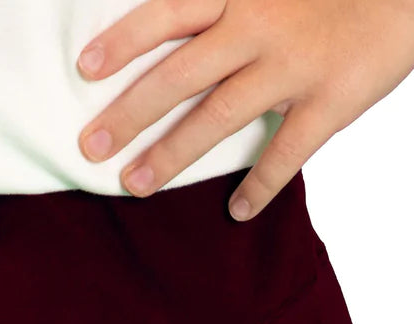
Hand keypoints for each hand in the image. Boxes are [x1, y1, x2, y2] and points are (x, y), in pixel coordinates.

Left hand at [75, 0, 413, 219]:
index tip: (84, 69)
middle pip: (179, 75)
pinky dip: (260, 187)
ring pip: (217, 117)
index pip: (168, 13)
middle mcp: (258, 25)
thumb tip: (175, 27)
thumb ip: (224, 2)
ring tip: (136, 185)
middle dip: (130, 112)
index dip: (124, 40)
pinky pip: (285, 154)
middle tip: (90, 147)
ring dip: (171, 155)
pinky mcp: (328, 101)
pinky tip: (237, 212)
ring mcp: (292, 66)